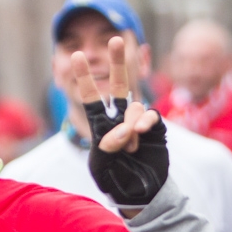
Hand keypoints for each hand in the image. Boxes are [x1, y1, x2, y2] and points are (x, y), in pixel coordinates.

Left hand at [74, 38, 168, 207]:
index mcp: (100, 126)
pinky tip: (143, 131)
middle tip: (116, 39)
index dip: (84, 78)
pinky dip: (146, 121)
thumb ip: (108, 145)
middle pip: (119, 85)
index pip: (91, 98)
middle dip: (118, 62)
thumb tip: (123, 129)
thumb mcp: (102, 165)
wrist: (141, 193)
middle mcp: (120, 119)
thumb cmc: (115, 180)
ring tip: (129, 146)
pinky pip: (150, 115)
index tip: (76, 56)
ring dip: (131, 124)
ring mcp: (138, 122)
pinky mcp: (155, 129)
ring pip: (135, 107)